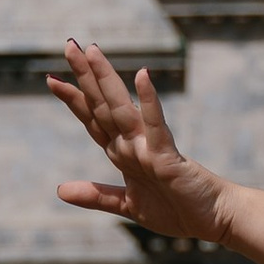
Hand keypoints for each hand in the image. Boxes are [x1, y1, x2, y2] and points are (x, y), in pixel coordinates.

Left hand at [48, 40, 228, 244]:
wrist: (211, 219)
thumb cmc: (176, 210)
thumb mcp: (127, 205)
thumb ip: (96, 195)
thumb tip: (60, 190)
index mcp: (122, 153)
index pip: (92, 119)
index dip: (73, 99)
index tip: (52, 78)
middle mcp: (132, 144)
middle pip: (103, 105)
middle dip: (84, 76)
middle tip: (69, 45)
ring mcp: (149, 147)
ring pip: (122, 108)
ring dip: (106, 79)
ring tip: (93, 52)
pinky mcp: (167, 156)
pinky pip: (156, 126)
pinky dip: (149, 102)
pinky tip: (142, 77)